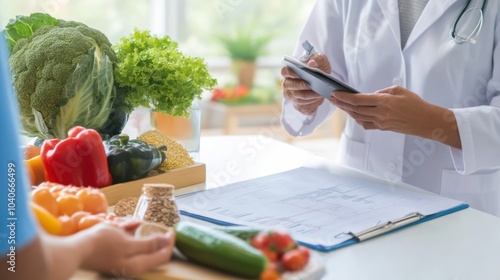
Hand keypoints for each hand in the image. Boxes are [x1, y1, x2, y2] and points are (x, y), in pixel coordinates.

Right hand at [80, 223, 174, 275]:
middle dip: (149, 234)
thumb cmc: (102, 245)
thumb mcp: (127, 243)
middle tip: (146, 224)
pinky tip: (120, 225)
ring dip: (135, 231)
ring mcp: (122, 261)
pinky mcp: (114, 254)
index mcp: (138, 266)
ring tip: (126, 224)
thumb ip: (148, 244)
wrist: (74, 250)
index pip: (163, 256)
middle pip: (150, 249)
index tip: (172, 230)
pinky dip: (126, 233)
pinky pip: (126, 242)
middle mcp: (132, 266)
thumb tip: (166, 242)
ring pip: (137, 243)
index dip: (169, 243)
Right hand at [281, 54, 331, 114]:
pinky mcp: (298, 104)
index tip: (301, 73)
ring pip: (297, 96)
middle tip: (308, 85)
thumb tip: (311, 64)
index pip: (284, 71)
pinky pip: (303, 105)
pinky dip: (311, 101)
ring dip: (308, 95)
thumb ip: (317, 59)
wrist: (324, 81)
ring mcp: (291, 95)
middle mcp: (287, 84)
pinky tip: (318, 98)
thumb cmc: (319, 68)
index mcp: (289, 72)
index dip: (291, 72)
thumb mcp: (321, 61)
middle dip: (298, 86)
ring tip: (318, 92)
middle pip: (288, 86)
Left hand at [330, 85, 460, 148]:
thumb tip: (369, 96)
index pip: (358, 99)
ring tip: (339, 104)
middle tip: (332, 98)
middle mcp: (380, 113)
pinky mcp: (382, 128)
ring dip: (347, 111)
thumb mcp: (399, 90)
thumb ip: (382, 92)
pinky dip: (357, 118)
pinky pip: (365, 124)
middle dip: (341, 103)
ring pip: (358, 117)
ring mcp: (380, 123)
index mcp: (383, 102)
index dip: (344, 97)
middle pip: (355, 109)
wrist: (426, 121)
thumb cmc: (415, 103)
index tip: (334, 93)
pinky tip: (353, 113)